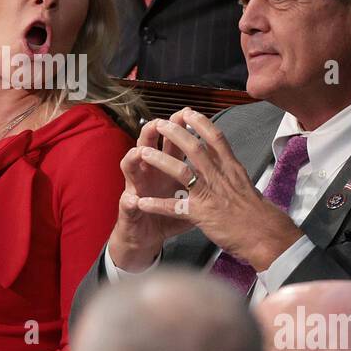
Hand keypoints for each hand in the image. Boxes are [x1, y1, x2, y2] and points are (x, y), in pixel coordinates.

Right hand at [108, 111, 208, 269]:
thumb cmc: (167, 215)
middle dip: (152, 133)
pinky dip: (131, 202)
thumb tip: (223, 172)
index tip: (187, 113)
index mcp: (164, 169)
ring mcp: (134, 188)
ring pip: (129, 167)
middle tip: (159, 122)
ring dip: (133, 159)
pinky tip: (134, 200)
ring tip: (139, 153)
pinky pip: (128, 204)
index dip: (178, 128)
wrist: (145, 236)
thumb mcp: (187, 197)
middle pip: (147, 145)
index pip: (171, 143)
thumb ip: (200, 184)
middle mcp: (147, 173)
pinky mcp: (128, 209)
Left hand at [128, 109, 303, 270]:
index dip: (200, 123)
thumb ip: (231, 169)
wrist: (266, 235)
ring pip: (181, 171)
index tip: (187, 112)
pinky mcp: (201, 214)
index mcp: (231, 168)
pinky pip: (175, 207)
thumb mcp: (246, 183)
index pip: (216, 138)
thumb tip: (223, 156)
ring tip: (143, 153)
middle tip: (160, 123)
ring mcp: (209, 194)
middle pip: (195, 148)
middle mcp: (220, 176)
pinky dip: (157, 204)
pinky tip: (141, 201)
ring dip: (160, 160)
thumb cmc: (258, 212)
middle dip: (175, 133)